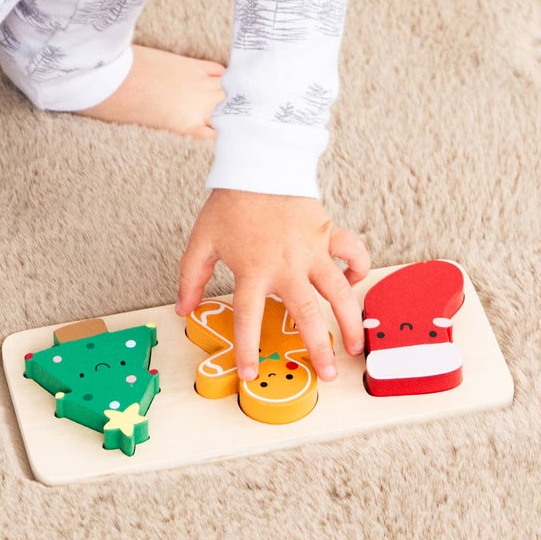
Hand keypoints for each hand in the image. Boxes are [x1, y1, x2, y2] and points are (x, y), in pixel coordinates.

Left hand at [176, 188, 367, 382]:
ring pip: (339, 290)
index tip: (250, 375)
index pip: (248, 319)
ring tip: (356, 345)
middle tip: (328, 376)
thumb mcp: (201, 240)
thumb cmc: (229, 203)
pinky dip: (358, 267)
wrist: (257, 163)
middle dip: (319, 348)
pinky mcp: (326, 231)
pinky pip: (352, 251)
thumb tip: (182, 310)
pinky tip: (354, 282)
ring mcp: (311, 249)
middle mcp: (286, 264)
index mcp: (253, 270)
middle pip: (307, 313)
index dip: (247, 350)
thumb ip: (190, 277)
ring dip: (351, 319)